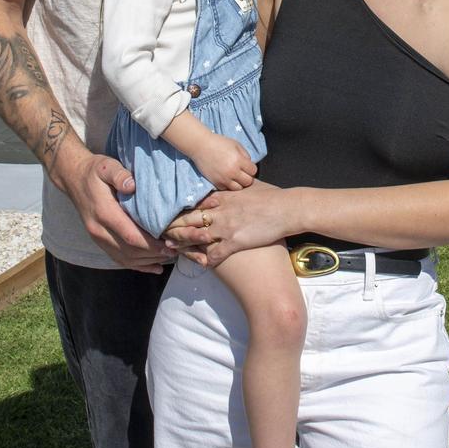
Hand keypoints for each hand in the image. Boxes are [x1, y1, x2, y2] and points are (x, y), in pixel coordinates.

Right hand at [50, 140, 175, 271]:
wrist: (73, 177)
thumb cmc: (94, 171)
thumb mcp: (107, 166)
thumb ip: (119, 175)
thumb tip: (133, 185)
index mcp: (104, 213)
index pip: (130, 236)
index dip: (151, 244)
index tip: (169, 244)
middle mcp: (99, 230)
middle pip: (129, 251)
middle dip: (153, 254)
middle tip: (174, 251)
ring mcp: (97, 238)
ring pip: (124, 258)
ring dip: (147, 261)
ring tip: (168, 257)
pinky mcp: (99, 240)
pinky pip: (118, 258)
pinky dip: (136, 266)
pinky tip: (153, 267)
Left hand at [165, 181, 289, 266]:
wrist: (287, 209)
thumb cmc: (272, 195)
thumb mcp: (249, 186)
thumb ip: (235, 186)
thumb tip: (231, 183)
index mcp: (222, 197)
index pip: (194, 203)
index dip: (179, 209)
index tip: (168, 213)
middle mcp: (220, 211)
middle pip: (190, 219)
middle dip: (173, 226)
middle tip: (161, 231)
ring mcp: (226, 227)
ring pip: (197, 236)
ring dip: (182, 243)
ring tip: (171, 247)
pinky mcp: (235, 242)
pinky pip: (215, 253)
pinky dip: (205, 260)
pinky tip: (199, 264)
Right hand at [192, 133, 257, 190]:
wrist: (201, 146)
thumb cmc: (218, 143)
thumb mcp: (236, 144)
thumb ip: (245, 155)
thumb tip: (249, 165)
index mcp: (239, 160)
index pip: (253, 171)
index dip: (251, 168)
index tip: (247, 166)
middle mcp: (232, 171)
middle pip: (248, 182)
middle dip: (247, 177)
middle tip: (242, 172)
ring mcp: (223, 178)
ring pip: (238, 188)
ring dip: (238, 183)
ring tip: (234, 176)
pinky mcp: (216, 183)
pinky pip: (226, 189)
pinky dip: (227, 184)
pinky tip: (225, 177)